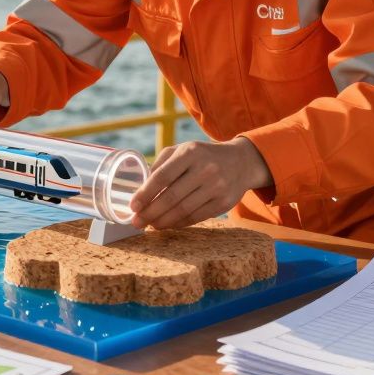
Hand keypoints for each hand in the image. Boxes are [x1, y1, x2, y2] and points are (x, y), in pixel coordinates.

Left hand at [129, 138, 271, 228]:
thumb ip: (161, 165)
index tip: (133, 206)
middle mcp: (205, 169)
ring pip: (183, 210)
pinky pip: (196, 217)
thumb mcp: (182, 150)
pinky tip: (167, 224)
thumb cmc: (202, 156)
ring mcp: (216, 187)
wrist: (241, 162)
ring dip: (163, 221)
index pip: (162, 176)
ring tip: (150, 224)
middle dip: (150, 212)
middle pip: (171, 197)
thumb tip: (140, 188)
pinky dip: (178, 223)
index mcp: (190, 152)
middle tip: (137, 221)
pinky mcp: (224, 203)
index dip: (145, 193)